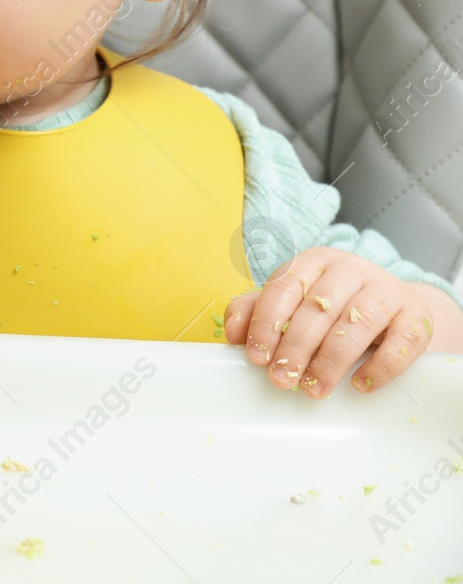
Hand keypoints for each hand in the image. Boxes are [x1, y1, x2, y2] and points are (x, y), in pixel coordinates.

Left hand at [223, 247, 434, 397]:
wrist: (392, 307)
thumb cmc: (331, 305)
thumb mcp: (292, 301)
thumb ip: (256, 311)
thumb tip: (233, 333)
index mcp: (314, 261)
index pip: (284, 288)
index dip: (266, 323)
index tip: (256, 356)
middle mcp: (352, 270)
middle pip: (318, 308)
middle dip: (295, 347)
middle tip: (281, 379)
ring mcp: (387, 290)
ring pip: (357, 323)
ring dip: (331, 360)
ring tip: (313, 388)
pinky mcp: (416, 315)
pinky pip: (402, 340)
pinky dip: (381, 365)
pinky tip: (361, 384)